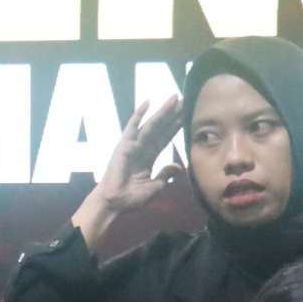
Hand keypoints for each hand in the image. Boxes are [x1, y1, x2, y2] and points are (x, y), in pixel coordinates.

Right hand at [72, 97, 184, 246]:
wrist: (115, 203)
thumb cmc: (131, 198)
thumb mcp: (155, 186)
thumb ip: (165, 174)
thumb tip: (178, 166)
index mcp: (149, 157)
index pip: (165, 138)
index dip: (176, 126)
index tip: (187, 114)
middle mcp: (142, 148)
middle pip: (161, 128)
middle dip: (173, 115)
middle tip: (184, 100)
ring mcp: (133, 145)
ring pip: (152, 124)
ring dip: (163, 111)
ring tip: (174, 99)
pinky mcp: (125, 145)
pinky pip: (132, 127)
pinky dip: (139, 114)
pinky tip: (147, 102)